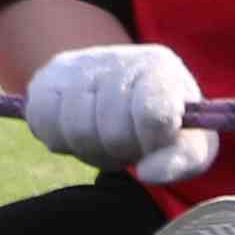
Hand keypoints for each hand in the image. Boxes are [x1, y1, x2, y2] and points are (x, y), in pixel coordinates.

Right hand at [24, 42, 215, 186]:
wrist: (128, 93)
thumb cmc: (166, 125)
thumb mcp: (191, 143)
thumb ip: (182, 160)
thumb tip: (148, 174)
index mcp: (161, 70)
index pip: (153, 115)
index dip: (152, 142)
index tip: (156, 141)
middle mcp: (118, 59)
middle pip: (112, 131)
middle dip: (121, 151)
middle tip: (129, 143)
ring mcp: (77, 66)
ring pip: (76, 129)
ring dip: (91, 149)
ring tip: (105, 138)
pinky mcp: (46, 79)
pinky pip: (42, 123)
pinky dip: (61, 140)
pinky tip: (80, 132)